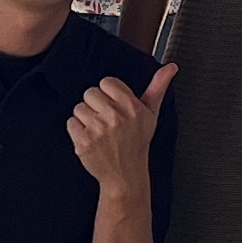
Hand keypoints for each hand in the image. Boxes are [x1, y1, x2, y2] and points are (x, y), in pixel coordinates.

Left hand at [68, 62, 175, 196]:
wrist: (125, 175)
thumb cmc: (137, 143)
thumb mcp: (151, 114)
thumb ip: (158, 87)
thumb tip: (171, 68)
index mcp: (131, 106)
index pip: (106, 82)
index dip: (108, 94)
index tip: (114, 107)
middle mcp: (115, 116)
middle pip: (90, 92)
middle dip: (96, 106)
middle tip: (106, 122)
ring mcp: (98, 129)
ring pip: (79, 107)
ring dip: (85, 119)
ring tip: (99, 132)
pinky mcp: (84, 141)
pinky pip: (71, 123)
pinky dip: (77, 131)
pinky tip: (91, 140)